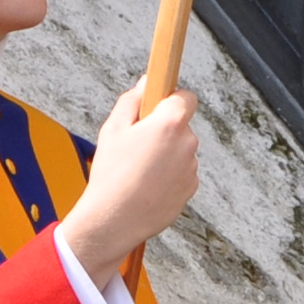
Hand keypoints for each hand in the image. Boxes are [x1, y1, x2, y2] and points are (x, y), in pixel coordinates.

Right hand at [62, 84, 197, 282]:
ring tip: (139, 170)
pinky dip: (169, 175)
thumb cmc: (112, 175)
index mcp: (170, 123)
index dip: (171, 99)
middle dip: (164, 130)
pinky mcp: (190, 189)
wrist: (114, 219)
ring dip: (166, 154)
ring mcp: (191, 168)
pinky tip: (147, 185)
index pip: (186, 97)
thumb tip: (146, 83)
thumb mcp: (112, 129)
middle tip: (137, 144)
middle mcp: (187, 143)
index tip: (157, 106)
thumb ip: (132, 100)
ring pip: (181, 151)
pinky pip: (181, 173)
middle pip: (181, 125)